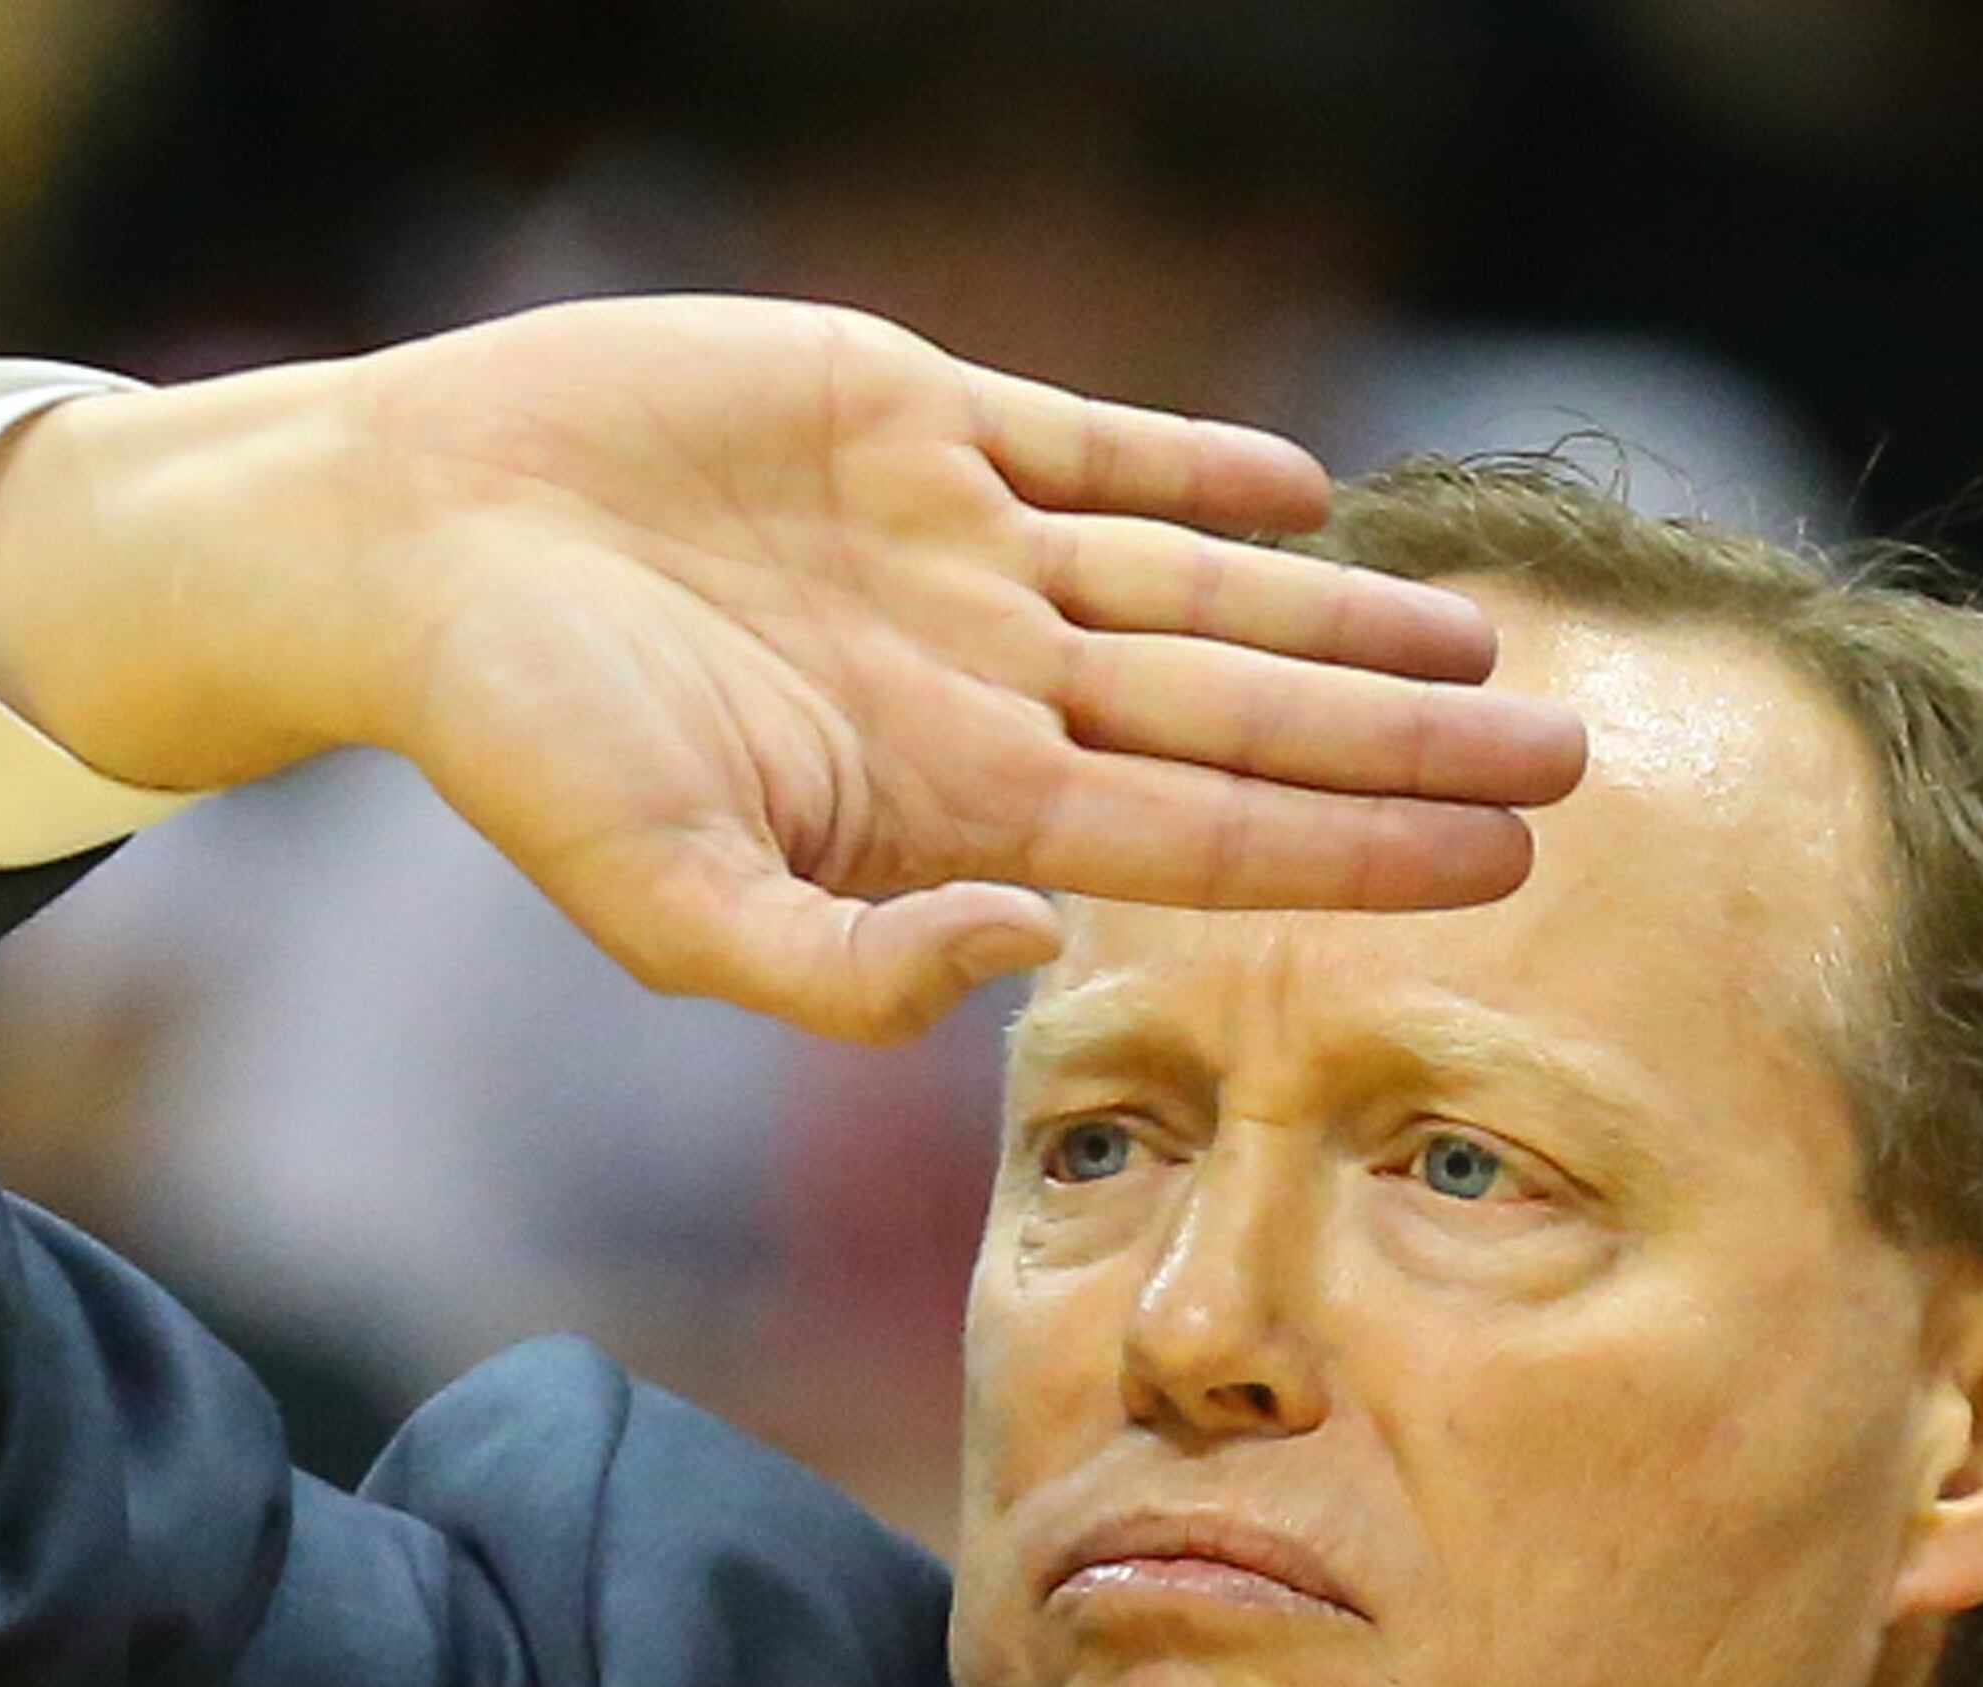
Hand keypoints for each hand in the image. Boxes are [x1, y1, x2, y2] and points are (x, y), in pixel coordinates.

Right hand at [0, 296, 1584, 1042]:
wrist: (407, 538)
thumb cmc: (516, 738)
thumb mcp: (668, 901)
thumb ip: (845, 974)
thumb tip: (1031, 958)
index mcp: (952, 805)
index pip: (1206, 836)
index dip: (1362, 846)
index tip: (1513, 857)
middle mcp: (982, 686)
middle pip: (1243, 721)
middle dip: (1407, 744)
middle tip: (1575, 752)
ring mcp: (955, 552)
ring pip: (1199, 591)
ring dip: (1341, 621)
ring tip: (1481, 640)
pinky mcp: (909, 415)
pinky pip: (1092, 446)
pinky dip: (1199, 469)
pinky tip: (1309, 496)